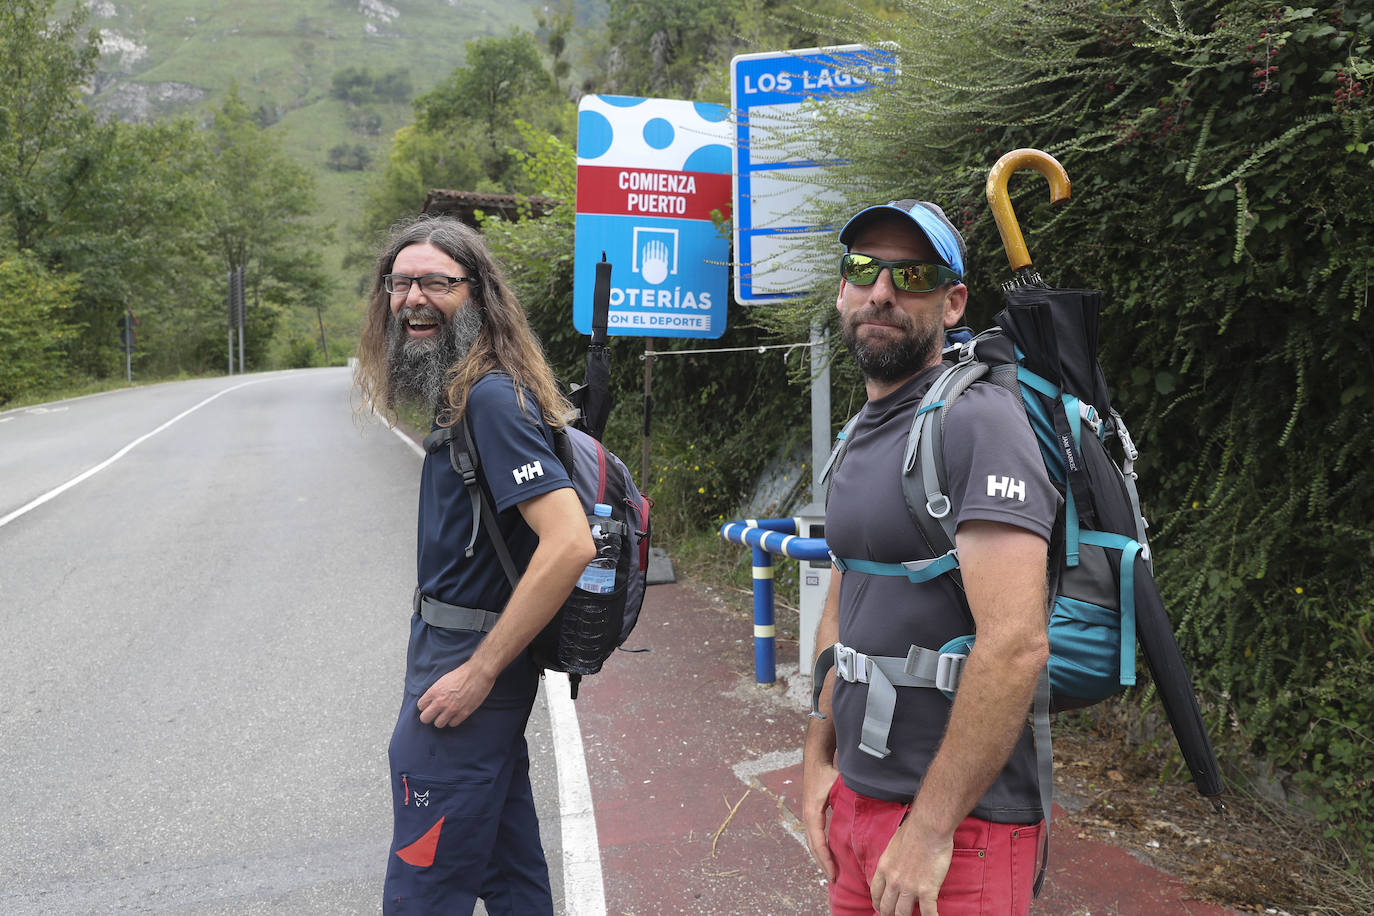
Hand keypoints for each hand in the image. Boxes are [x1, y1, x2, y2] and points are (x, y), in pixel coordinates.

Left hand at [416, 662, 494, 727]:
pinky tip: (456, 714)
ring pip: (438, 724)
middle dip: (429, 716)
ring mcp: (451, 709)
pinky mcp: (463, 713)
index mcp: (434, 692)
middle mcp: (440, 702)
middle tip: (435, 713)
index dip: (425, 706)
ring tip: (446, 714)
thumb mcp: (443, 680)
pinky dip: (453, 720)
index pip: (420, 706)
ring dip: (441, 719)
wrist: (478, 673)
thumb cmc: (462, 674)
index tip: (429, 705)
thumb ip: (435, 692)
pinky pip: (452, 724)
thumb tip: (431, 700)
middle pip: (425, 718)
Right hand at [802, 750, 840, 879]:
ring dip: (820, 857)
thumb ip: (849, 798)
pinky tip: (830, 854)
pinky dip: (821, 847)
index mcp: (813, 813)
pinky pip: (815, 835)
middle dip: (822, 863)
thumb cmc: (828, 770)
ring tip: (832, 872)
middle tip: (834, 880)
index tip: (833, 874)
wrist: (816, 758)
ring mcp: (809, 814)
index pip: (818, 842)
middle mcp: (808, 816)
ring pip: (812, 842)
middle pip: (812, 846)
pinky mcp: (813, 812)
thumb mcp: (839, 784)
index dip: (825, 859)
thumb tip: (864, 811)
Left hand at [870, 816, 951, 915]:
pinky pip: (928, 913)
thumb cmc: (913, 831)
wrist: (928, 828)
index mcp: (884, 868)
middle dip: (890, 915)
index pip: (875, 893)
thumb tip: (896, 863)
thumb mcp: (893, 845)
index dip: (878, 904)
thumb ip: (893, 859)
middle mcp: (893, 881)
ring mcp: (909, 887)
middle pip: (887, 907)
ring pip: (903, 914)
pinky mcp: (926, 891)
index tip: (882, 908)